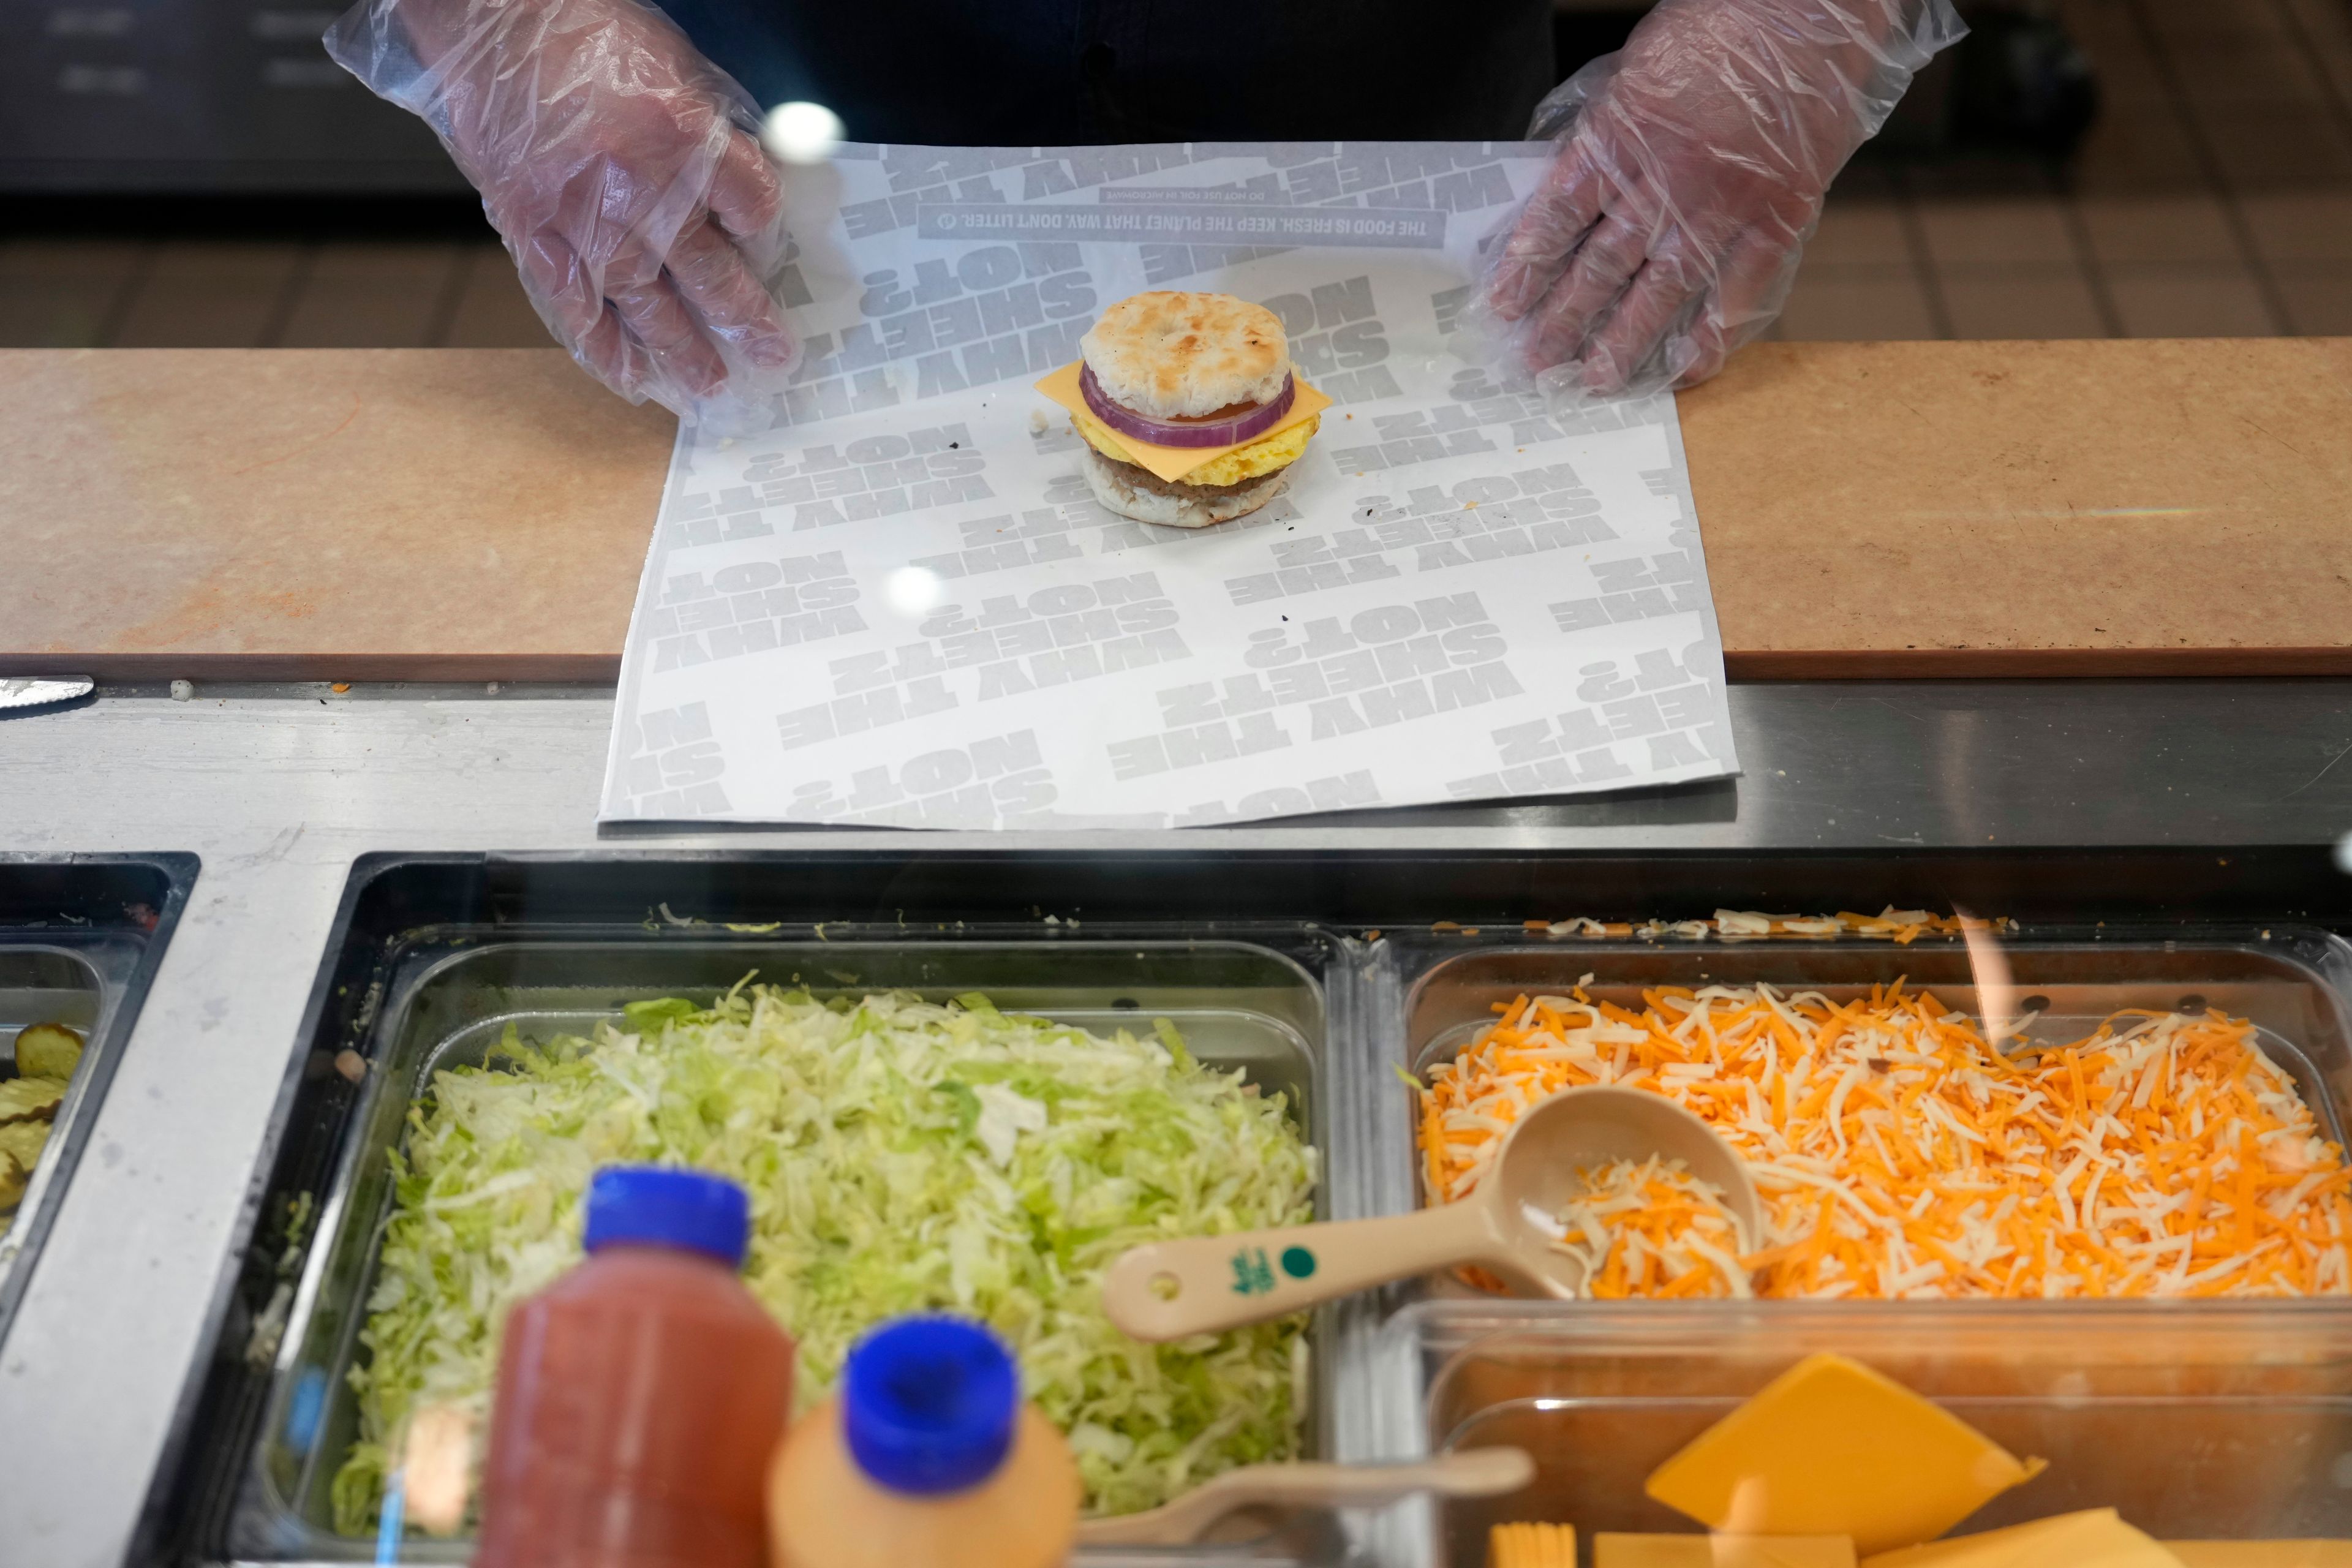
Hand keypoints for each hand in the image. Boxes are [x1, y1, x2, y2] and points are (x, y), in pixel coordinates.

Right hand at [328, 0, 796, 423]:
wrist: (488, 17)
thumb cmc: (582, 31)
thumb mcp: (673, 66)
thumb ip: (710, 134)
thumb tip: (743, 194)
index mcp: (681, 133)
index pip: (751, 205)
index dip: (763, 228)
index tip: (763, 243)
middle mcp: (635, 185)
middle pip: (709, 270)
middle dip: (745, 320)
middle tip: (772, 356)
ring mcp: (578, 214)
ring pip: (644, 303)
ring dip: (682, 351)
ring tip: (710, 386)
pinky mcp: (530, 227)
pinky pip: (574, 304)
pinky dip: (603, 346)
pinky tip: (630, 376)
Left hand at [1484, 0, 1961, 397]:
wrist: (1808, 9)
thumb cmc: (1722, 27)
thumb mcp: (1636, 71)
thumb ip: (1606, 133)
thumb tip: (1570, 193)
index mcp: (1622, 133)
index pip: (1560, 213)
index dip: (1529, 265)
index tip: (1504, 305)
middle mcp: (1667, 177)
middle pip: (1602, 263)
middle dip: (1564, 318)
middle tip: (1537, 362)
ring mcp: (1724, 202)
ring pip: (1661, 288)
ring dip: (1623, 341)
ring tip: (1592, 380)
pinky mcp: (1777, 215)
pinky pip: (1740, 289)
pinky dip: (1712, 332)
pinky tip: (1685, 366)